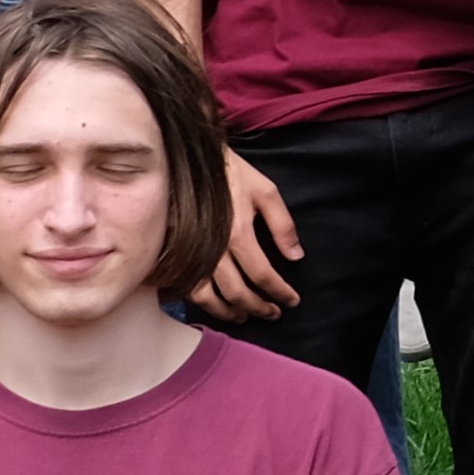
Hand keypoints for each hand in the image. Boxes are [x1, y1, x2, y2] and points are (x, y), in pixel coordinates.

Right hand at [198, 151, 308, 322]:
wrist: (189, 158)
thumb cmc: (231, 173)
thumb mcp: (266, 191)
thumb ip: (283, 225)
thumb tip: (296, 256)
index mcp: (239, 233)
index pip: (263, 275)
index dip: (280, 292)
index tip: (291, 300)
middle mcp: (214, 248)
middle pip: (237, 292)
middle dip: (258, 307)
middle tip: (273, 313)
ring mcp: (192, 253)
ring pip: (208, 297)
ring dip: (229, 312)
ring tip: (244, 316)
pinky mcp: (176, 252)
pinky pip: (187, 287)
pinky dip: (202, 303)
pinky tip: (215, 305)